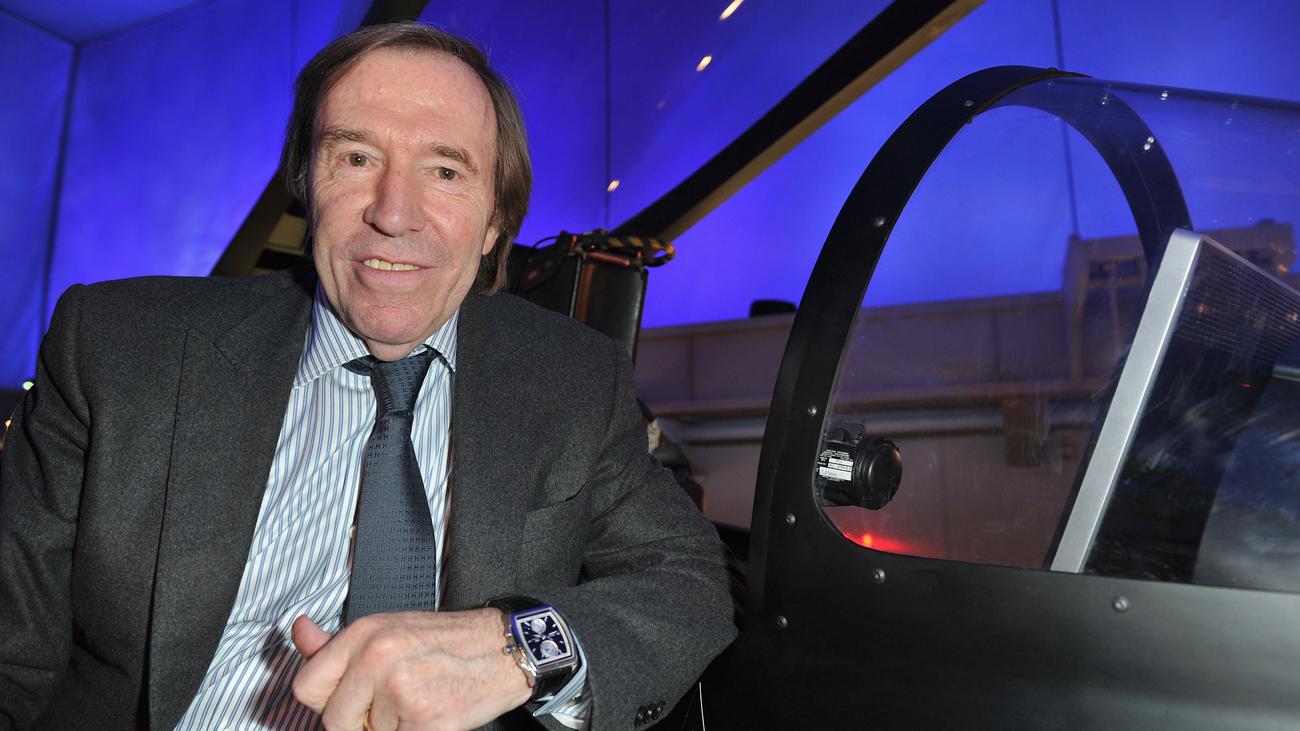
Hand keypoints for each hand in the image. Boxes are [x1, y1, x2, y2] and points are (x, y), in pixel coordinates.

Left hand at [291, 609, 532, 730]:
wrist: (503, 649)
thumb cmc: (447, 641)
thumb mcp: (387, 630)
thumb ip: (336, 644)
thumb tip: (299, 631)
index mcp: (365, 633)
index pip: (307, 685)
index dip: (327, 700)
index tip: (349, 698)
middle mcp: (378, 657)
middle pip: (334, 720)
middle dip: (360, 721)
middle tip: (391, 702)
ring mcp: (401, 689)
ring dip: (390, 728)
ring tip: (417, 700)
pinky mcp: (424, 720)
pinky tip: (431, 712)